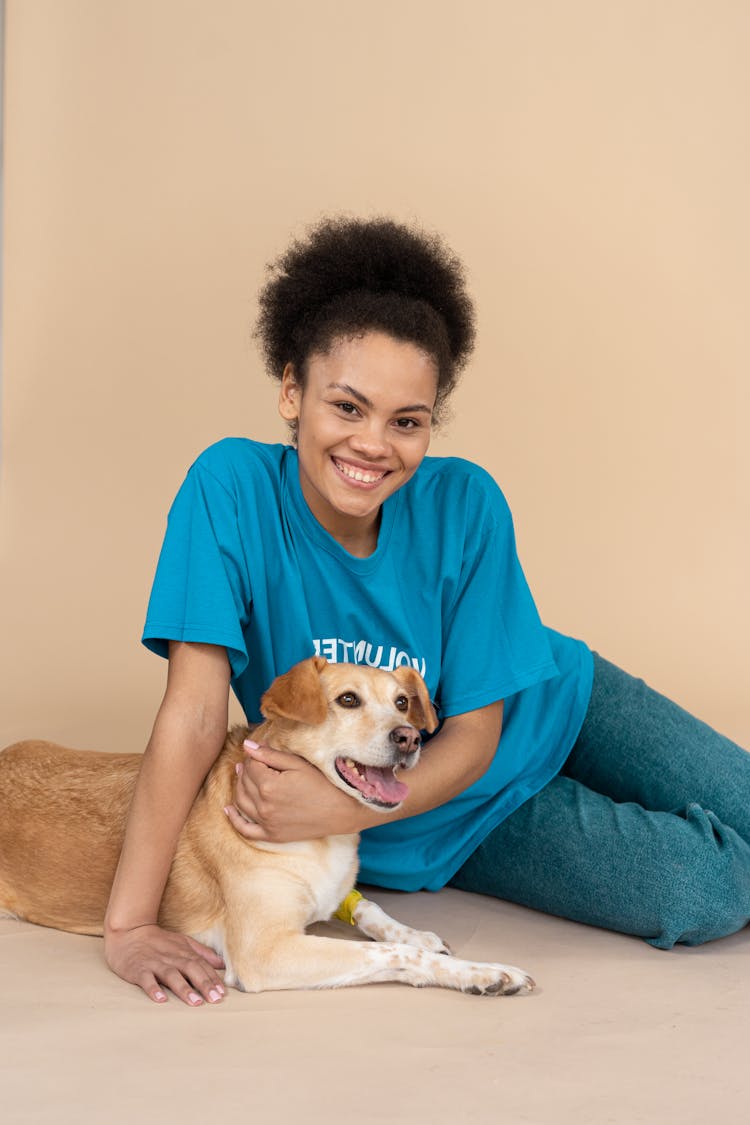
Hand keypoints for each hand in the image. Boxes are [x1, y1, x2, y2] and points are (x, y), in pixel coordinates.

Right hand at [104, 923, 226, 1005]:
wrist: (129, 931)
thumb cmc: (159, 941)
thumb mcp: (183, 942)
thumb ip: (202, 953)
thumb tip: (222, 964)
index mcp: (183, 951)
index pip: (201, 965)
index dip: (212, 978)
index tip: (223, 992)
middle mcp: (171, 957)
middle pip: (190, 969)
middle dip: (204, 984)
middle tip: (215, 999)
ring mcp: (154, 963)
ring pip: (171, 975)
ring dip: (184, 988)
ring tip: (195, 1002)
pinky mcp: (138, 969)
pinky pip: (146, 980)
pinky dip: (153, 989)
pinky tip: (161, 999)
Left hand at [225, 740, 359, 841]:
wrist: (341, 811)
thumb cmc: (322, 783)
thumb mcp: (297, 764)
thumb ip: (270, 755)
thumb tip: (247, 746)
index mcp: (269, 785)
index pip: (251, 766)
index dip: (254, 757)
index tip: (262, 753)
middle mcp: (264, 806)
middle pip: (244, 783)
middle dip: (246, 770)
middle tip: (254, 763)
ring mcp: (266, 823)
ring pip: (241, 802)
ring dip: (239, 787)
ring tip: (243, 777)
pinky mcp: (271, 835)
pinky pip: (245, 830)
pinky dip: (234, 820)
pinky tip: (228, 809)